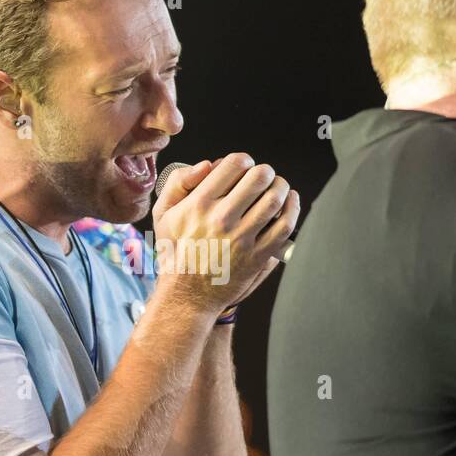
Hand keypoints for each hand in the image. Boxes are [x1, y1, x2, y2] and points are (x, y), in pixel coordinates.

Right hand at [151, 153, 299, 314]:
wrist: (186, 295)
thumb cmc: (176, 253)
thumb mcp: (163, 214)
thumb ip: (178, 182)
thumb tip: (207, 164)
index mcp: (199, 203)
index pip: (234, 164)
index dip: (244, 160)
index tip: (244, 167)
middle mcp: (221, 218)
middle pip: (259, 177)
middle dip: (265, 171)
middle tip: (263, 177)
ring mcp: (242, 238)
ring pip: (275, 199)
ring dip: (281, 187)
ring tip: (278, 187)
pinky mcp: (258, 255)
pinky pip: (284, 226)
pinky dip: (292, 209)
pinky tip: (290, 203)